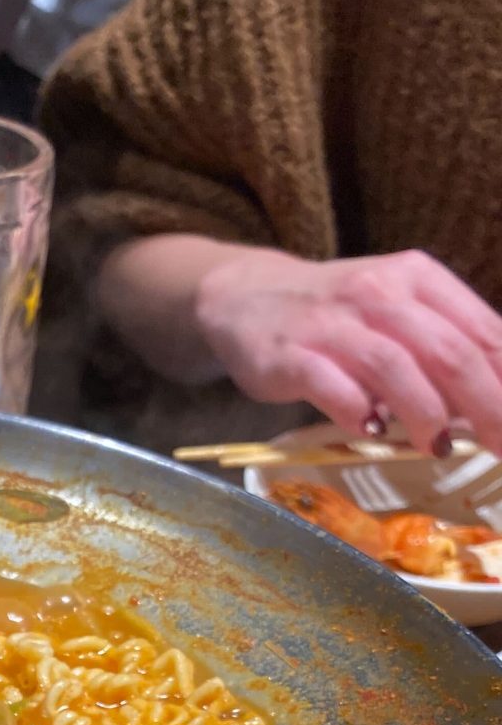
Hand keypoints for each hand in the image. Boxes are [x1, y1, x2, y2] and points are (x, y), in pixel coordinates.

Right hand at [193, 247, 501, 454]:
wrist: (248, 297)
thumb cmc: (337, 315)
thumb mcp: (398, 312)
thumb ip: (443, 346)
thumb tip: (491, 401)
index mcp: (418, 280)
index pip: (481, 331)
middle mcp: (379, 294)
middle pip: (447, 351)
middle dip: (485, 404)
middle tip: (501, 445)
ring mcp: (332, 324)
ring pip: (393, 366)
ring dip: (424, 411)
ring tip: (438, 445)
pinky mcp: (290, 354)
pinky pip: (330, 384)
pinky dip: (357, 411)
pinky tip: (372, 431)